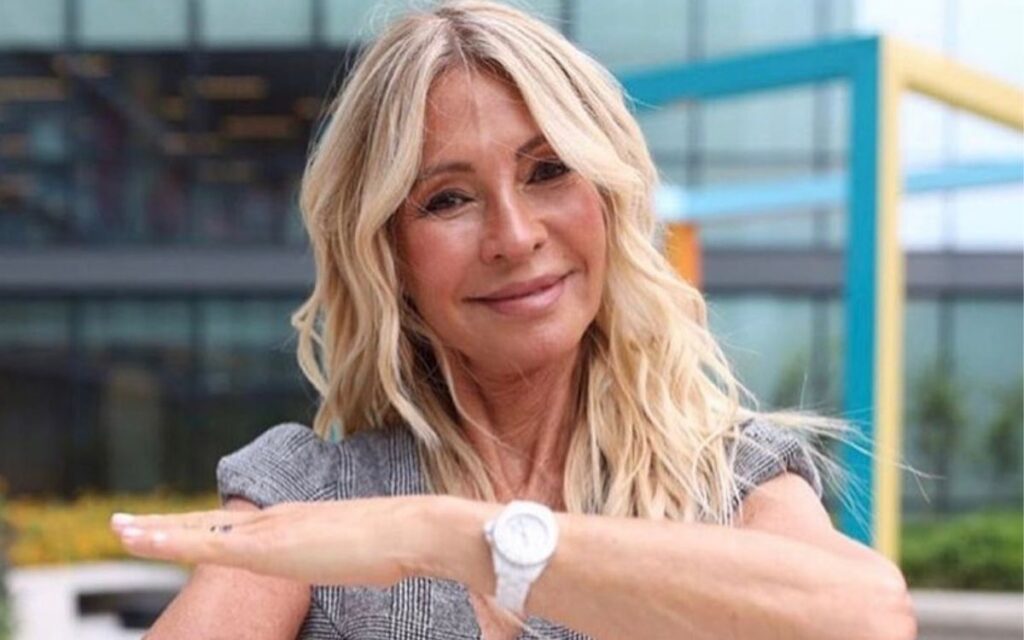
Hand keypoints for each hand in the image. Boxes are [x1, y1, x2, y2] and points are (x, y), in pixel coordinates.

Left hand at [110, 496, 431, 587]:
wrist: (411, 530)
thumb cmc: (396, 544)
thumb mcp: (358, 551)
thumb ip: (340, 552)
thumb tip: (350, 559)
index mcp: (293, 521)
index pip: (234, 526)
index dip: (199, 528)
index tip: (173, 530)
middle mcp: (274, 518)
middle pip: (206, 523)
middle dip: (163, 525)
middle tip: (122, 524)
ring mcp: (268, 531)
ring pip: (195, 530)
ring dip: (153, 530)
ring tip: (117, 529)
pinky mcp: (265, 548)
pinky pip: (201, 546)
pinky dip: (164, 542)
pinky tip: (138, 540)